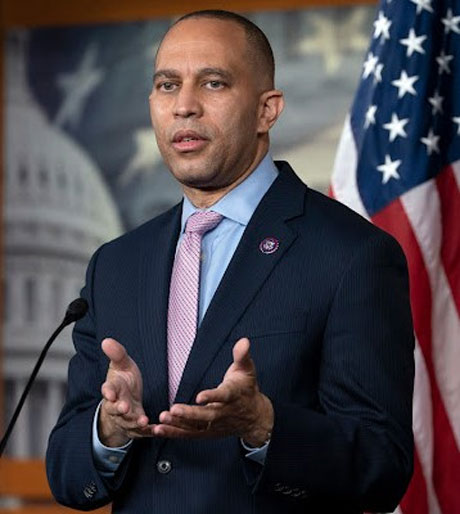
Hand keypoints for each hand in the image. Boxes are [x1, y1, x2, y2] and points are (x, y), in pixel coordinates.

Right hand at [99, 338, 152, 446]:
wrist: (125, 402)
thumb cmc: (124, 382)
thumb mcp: (122, 365)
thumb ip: (117, 354)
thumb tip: (107, 340)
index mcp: (112, 389)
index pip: (107, 390)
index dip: (108, 392)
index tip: (110, 393)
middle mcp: (116, 406)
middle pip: (115, 409)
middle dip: (120, 408)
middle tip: (124, 407)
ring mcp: (125, 418)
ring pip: (128, 422)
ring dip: (135, 421)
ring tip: (143, 420)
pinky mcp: (137, 428)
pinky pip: (142, 432)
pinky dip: (148, 432)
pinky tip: (157, 429)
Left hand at [153, 338, 273, 446]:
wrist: (254, 417)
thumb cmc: (246, 389)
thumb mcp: (247, 370)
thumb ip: (242, 355)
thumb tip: (243, 341)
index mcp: (233, 396)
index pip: (223, 396)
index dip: (212, 397)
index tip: (200, 397)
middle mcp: (223, 413)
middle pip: (206, 416)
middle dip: (190, 414)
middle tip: (174, 410)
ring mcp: (214, 425)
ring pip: (195, 427)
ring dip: (178, 424)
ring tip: (162, 419)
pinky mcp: (206, 432)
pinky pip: (188, 434)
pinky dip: (173, 432)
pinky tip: (159, 429)